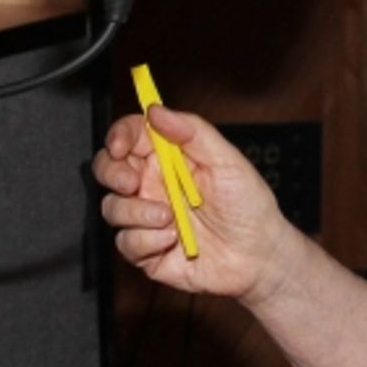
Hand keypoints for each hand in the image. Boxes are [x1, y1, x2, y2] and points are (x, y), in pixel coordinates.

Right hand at [93, 106, 297, 303]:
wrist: (258, 256)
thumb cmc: (248, 206)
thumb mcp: (228, 162)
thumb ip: (193, 132)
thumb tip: (155, 110)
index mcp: (170, 158)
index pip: (131, 136)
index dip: (119, 136)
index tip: (120, 146)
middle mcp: (152, 185)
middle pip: (108, 168)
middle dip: (112, 173)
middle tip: (131, 183)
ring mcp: (146, 217)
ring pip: (111, 207)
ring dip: (137, 212)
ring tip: (170, 218)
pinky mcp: (146, 249)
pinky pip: (125, 242)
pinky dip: (147, 240)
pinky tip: (173, 240)